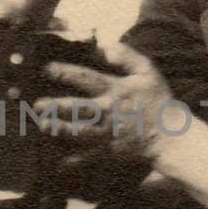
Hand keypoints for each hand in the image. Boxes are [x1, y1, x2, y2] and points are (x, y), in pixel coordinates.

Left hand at [37, 41, 182, 160]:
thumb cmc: (157, 100)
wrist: (170, 134)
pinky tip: (58, 163)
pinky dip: (74, 162)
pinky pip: (88, 157)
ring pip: (78, 132)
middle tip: (37, 104)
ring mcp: (107, 133)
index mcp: (115, 90)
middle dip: (55, 105)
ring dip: (60, 129)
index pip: (86, 78)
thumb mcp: (147, 71)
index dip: (65, 73)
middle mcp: (107, 111)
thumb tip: (105, 45)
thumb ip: (126, 56)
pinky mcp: (109, 151)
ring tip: (44, 125)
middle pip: (77, 108)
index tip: (47, 69)